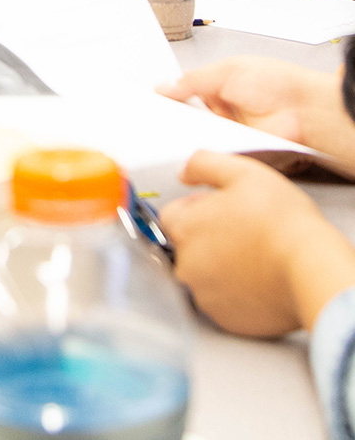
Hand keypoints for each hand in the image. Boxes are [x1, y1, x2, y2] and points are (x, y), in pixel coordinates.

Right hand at [157, 57, 354, 171]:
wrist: (308, 112)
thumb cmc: (280, 84)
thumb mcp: (228, 71)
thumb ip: (193, 80)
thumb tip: (164, 87)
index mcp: (218, 88)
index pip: (184, 94)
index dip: (167, 98)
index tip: (148, 101)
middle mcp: (222, 112)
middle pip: (186, 118)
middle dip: (171, 118)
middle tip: (152, 118)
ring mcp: (229, 133)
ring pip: (196, 136)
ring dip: (185, 134)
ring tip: (168, 130)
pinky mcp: (237, 153)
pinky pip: (213, 152)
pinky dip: (203, 150)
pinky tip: (191, 144)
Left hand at [160, 150, 354, 336]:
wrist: (313, 268)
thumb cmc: (281, 222)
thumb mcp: (240, 172)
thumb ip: (202, 164)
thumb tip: (184, 173)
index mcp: (182, 229)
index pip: (173, 214)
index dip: (198, 208)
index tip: (223, 209)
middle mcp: (185, 266)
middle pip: (187, 245)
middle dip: (208, 237)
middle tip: (243, 232)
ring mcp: (205, 296)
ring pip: (204, 274)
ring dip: (221, 265)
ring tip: (255, 256)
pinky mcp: (226, 320)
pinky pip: (223, 301)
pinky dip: (235, 292)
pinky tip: (258, 278)